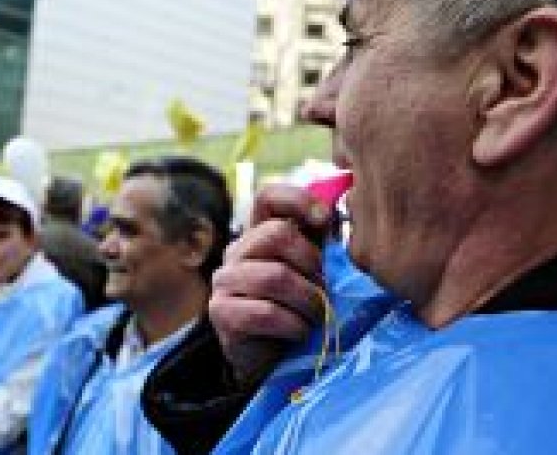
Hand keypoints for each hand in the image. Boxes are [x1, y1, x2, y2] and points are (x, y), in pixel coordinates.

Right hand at [209, 184, 330, 384]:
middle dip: (311, 264)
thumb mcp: (312, 270)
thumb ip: (320, 240)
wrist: (270, 360)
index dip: (297, 200)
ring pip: (274, 276)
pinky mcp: (220, 312)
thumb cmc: (296, 309)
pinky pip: (265, 312)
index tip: (324, 219)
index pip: (268, 197)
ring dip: (307, 300)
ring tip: (316, 316)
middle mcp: (236, 251)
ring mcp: (224, 281)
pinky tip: (299, 331)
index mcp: (260, 234)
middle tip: (323, 289)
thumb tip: (336, 208)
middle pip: (276, 234)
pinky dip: (293, 324)